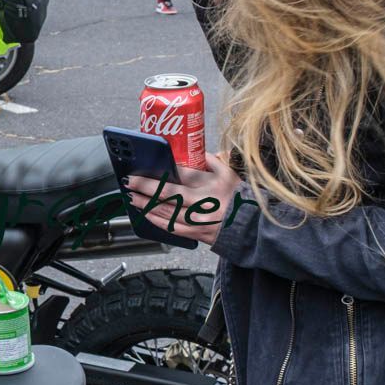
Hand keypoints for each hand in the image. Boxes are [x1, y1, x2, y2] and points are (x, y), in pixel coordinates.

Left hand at [123, 152, 242, 245]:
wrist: (253, 227)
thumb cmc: (242, 198)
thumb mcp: (231, 175)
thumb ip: (214, 161)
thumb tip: (197, 151)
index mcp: (213, 185)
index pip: (182, 176)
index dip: (162, 173)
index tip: (146, 169)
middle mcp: (204, 203)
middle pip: (169, 194)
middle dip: (146, 188)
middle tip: (130, 182)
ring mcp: (199, 220)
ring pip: (167, 212)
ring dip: (146, 205)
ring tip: (133, 198)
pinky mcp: (198, 233)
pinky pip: (172, 227)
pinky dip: (157, 221)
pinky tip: (146, 214)